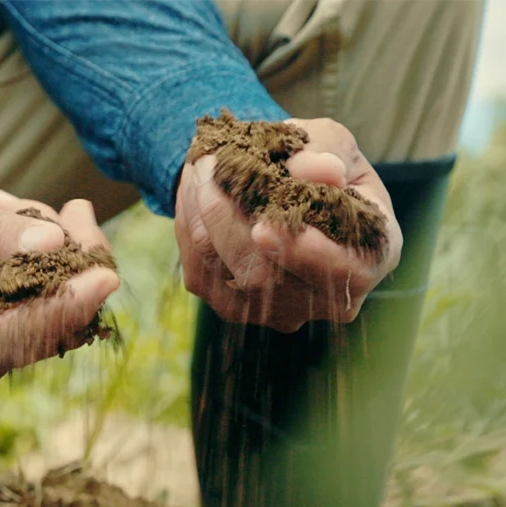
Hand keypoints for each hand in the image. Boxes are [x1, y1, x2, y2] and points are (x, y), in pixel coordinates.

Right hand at [0, 178, 118, 387]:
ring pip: (46, 326)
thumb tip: (52, 245)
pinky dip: (46, 277)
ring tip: (27, 210)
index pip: (7, 332)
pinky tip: (27, 231)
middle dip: (73, 269)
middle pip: (39, 331)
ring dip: (60, 266)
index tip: (105, 275)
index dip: (62, 308)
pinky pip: (35, 322)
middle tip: (75, 209)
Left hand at [174, 117, 401, 332]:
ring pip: (224, 271)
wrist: (279, 183)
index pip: (347, 273)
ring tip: (201, 165)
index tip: (264, 228)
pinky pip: (200, 271)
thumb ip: (327, 151)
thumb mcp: (332, 141)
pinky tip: (195, 189)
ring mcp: (278, 311)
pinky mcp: (232, 308)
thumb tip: (320, 171)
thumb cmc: (317, 160)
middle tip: (208, 163)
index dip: (306, 255)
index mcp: (372, 255)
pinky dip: (190, 224)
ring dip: (201, 212)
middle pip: (266, 275)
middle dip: (227, 215)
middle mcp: (327, 298)